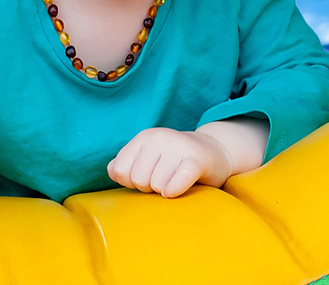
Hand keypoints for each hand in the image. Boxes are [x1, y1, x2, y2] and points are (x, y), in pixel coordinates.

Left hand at [105, 127, 231, 197]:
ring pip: (156, 185)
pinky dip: (173, 191)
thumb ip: (124, 165)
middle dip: (149, 188)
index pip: (119, 170)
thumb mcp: (147, 158)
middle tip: (163, 180)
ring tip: (174, 181)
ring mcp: (178, 146)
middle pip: (138, 180)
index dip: (130, 182)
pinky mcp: (197, 160)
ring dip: (164, 190)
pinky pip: (176, 182)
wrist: (214, 153)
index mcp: (144, 137)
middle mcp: (160, 137)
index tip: (146, 178)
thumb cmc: (174, 163)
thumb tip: (114, 172)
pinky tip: (175, 191)